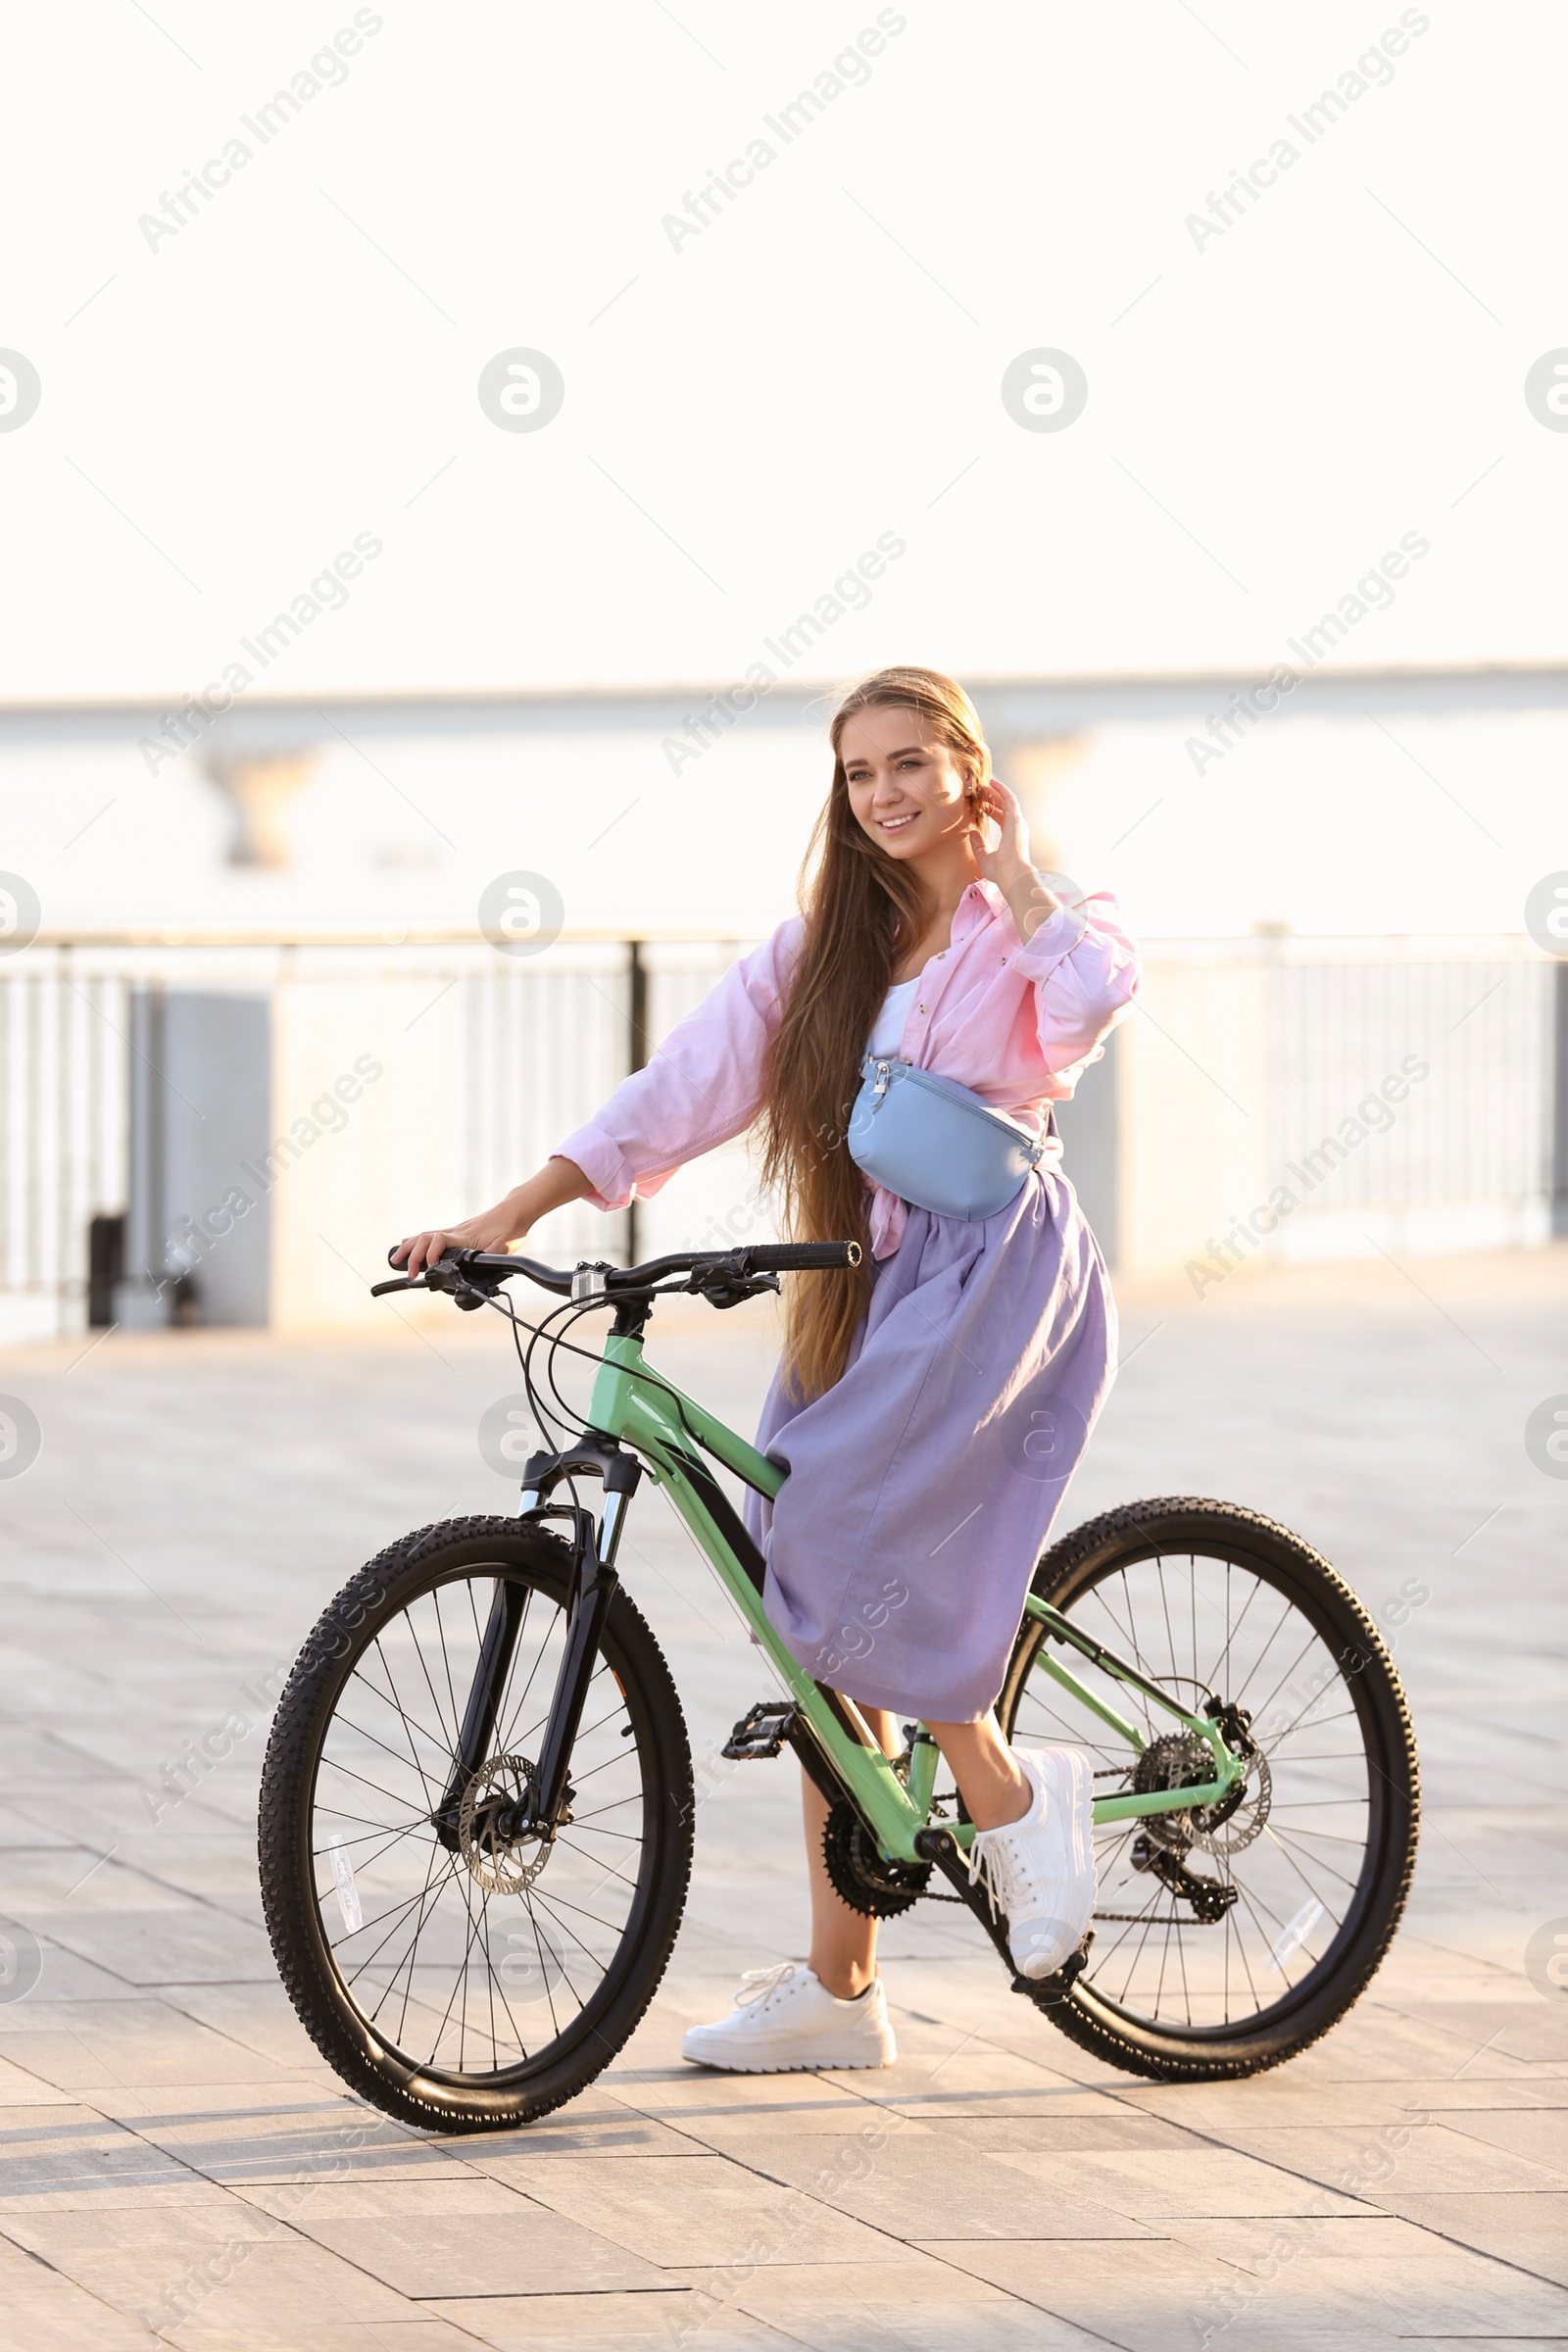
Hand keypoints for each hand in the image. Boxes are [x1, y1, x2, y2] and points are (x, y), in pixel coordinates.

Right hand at [391, 1157, 592, 1279]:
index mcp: (465, 1236)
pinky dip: (419, 1241)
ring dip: (410, 1247)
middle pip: (425, 1238)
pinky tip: (410, 1243)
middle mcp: (457, 1232)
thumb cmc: (512, 1226)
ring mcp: (456, 1230)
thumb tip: (480, 1267)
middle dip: (411, 1254)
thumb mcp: (506, 1246)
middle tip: (407, 1272)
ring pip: (426, 1236)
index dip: (429, 1254)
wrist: (517, 1209)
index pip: (438, 1241)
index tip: (428, 1268)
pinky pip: (433, 1235)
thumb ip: (491, 1257)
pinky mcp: (459, 1232)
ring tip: (396, 1259)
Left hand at [970, 778, 1065, 946]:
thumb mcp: (985, 858)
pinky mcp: (1017, 818)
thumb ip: (979, 845)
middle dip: (994, 798)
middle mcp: (1017, 828)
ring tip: (986, 783)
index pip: (1001, 818)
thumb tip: (972, 833)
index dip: (992, 809)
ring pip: (1007, 801)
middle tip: (982, 789)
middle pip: (1004, 807)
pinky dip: (1002, 790)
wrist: (1011, 874)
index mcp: (1011, 837)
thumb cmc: (1001, 872)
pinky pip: (1010, 799)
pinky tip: (993, 783)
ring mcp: (1018, 822)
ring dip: (997, 791)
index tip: (982, 804)